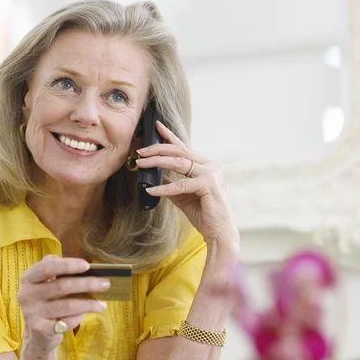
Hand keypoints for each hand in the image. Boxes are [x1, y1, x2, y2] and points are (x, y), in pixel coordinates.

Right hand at [17, 255, 109, 354]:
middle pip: (61, 286)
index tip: (87, 266)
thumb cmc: (48, 302)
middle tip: (105, 284)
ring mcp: (32, 312)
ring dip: (88, 304)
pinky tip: (83, 315)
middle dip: (87, 284)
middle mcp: (26, 294)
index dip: (68, 265)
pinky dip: (77, 318)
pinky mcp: (39, 329)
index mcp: (29, 278)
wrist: (37, 333)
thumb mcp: (47, 283)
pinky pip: (65, 322)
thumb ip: (58, 270)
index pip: (47, 267)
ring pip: (67, 305)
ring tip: (101, 304)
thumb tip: (84, 265)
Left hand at [136, 121, 238, 248]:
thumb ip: (172, 183)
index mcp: (207, 165)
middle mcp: (211, 166)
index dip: (170, 136)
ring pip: (179, 162)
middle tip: (140, 152)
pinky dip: (164, 188)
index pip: (185, 148)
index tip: (157, 127)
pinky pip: (180, 185)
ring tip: (141, 164)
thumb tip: (155, 174)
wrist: (219, 233)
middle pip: (180, 151)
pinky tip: (151, 190)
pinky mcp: (208, 185)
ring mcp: (212, 174)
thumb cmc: (204, 214)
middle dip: (157, 149)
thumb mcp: (183, 195)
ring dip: (156, 162)